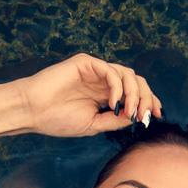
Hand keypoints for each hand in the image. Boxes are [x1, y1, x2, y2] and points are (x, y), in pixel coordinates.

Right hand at [18, 52, 161, 139]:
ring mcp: (95, 70)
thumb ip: (115, 120)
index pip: (135, 93)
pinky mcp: (87, 63)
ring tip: (129, 111)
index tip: (156, 117)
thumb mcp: (93, 125)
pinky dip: (118, 87)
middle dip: (147, 98)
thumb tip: (138, 117)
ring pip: (128, 75)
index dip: (149, 102)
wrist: (32, 111)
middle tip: (146, 114)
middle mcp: (102, 80)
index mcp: (104, 94)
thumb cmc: (56, 119)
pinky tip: (114, 103)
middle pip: (136, 82)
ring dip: (134, 93)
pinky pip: (111, 71)